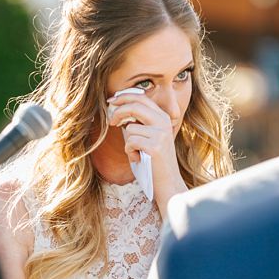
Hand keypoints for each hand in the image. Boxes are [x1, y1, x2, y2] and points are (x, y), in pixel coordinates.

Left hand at [107, 91, 186, 214]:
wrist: (167, 181)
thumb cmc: (153, 160)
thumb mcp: (148, 136)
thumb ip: (138, 123)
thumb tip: (119, 110)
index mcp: (163, 117)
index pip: (142, 98)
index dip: (124, 96)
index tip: (111, 100)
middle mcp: (164, 123)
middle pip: (135, 106)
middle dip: (119, 111)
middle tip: (112, 121)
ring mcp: (161, 134)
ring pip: (130, 128)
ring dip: (128, 142)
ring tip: (136, 152)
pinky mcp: (155, 146)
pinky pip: (130, 142)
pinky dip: (130, 152)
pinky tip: (138, 159)